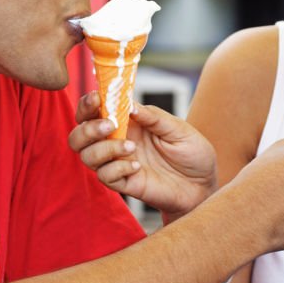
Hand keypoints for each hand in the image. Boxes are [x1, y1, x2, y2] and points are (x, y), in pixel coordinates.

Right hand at [69, 92, 216, 219]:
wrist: (204, 184)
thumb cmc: (192, 152)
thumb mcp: (178, 128)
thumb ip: (152, 116)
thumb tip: (129, 104)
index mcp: (127, 122)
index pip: (94, 111)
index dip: (88, 104)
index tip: (96, 98)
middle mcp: (117, 141)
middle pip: (79, 135)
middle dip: (88, 129)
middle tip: (110, 125)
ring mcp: (119, 163)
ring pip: (87, 156)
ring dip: (104, 149)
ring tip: (131, 147)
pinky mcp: (125, 183)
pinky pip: (105, 177)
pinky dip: (117, 168)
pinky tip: (137, 167)